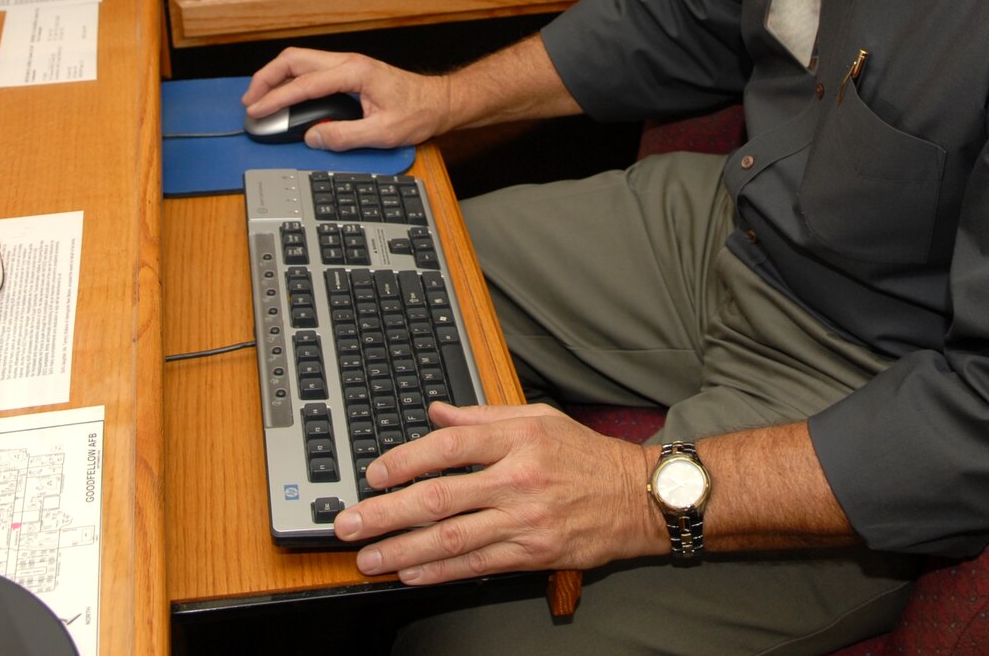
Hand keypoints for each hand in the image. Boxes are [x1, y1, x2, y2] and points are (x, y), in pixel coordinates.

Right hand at [242, 47, 451, 150]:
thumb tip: (313, 137)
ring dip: (276, 76)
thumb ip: (344, 136)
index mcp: (355, 72)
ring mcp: (348, 64)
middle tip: (250, 101)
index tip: (257, 111)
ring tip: (260, 98)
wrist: (439, 101)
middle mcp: (348, 62)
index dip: (276, 98)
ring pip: (300, 60)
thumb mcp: (383, 132)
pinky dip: (290, 78)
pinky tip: (283, 93)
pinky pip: (311, 68)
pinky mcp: (349, 71)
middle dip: (266, 78)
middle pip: (294, 59)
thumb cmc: (418, 112)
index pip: (304, 83)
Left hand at [334, 403, 663, 584]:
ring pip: (452, 538)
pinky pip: (478, 565)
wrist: (639, 496)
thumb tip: (434, 413)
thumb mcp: (539, 418)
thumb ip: (482, 417)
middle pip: (439, 498)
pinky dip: (440, 572)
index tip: (373, 474)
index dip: (405, 461)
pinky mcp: (534, 552)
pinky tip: (410, 574)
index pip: (449, 448)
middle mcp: (518, 479)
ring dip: (402, 550)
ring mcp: (525, 519)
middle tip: (349, 524)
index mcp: (518, 438)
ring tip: (368, 558)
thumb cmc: (587, 455)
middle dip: (386, 514)